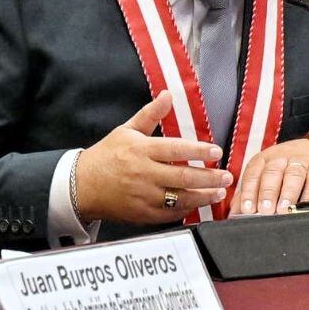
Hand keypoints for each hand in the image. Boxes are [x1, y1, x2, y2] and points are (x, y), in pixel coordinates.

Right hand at [76, 91, 233, 224]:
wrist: (82, 185)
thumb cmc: (106, 156)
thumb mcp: (126, 130)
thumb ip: (150, 114)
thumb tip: (167, 95)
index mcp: (141, 150)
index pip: (176, 149)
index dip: (199, 151)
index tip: (216, 152)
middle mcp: (143, 173)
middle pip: (183, 176)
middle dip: (209, 178)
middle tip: (227, 177)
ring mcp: (143, 196)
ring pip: (179, 198)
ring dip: (203, 197)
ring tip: (218, 193)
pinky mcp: (141, 214)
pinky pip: (168, 214)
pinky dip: (185, 210)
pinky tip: (197, 205)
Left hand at [228, 139, 308, 215]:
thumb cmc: (287, 168)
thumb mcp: (266, 175)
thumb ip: (250, 193)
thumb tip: (235, 214)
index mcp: (264, 160)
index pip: (253, 174)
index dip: (249, 192)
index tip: (247, 208)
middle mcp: (281, 158)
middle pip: (272, 173)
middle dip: (267, 192)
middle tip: (265, 209)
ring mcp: (302, 162)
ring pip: (293, 175)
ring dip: (288, 193)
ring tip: (283, 210)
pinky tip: (304, 207)